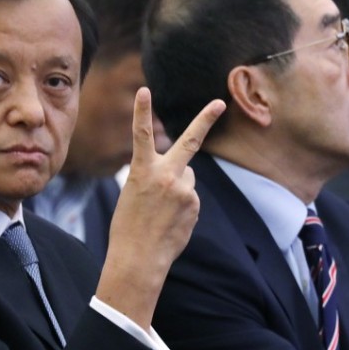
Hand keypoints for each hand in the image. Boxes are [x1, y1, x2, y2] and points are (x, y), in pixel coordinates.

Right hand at [96, 88, 224, 328]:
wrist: (138, 258)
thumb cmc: (129, 227)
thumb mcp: (134, 194)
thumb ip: (159, 177)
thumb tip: (187, 175)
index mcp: (142, 171)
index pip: (142, 135)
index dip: (142, 112)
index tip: (144, 91)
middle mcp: (166, 176)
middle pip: (190, 141)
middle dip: (205, 119)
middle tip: (220, 102)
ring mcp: (184, 190)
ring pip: (187, 179)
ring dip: (179, 189)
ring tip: (161, 212)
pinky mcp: (194, 205)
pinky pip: (190, 198)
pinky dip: (182, 207)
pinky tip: (169, 221)